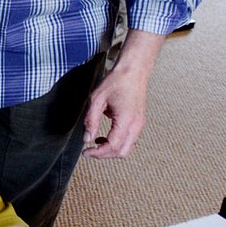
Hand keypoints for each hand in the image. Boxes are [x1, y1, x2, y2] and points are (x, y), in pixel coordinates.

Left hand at [81, 30, 163, 158]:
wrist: (133, 71)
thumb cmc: (116, 82)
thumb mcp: (96, 99)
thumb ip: (91, 120)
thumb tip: (86, 139)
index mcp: (126, 120)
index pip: (112, 146)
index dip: (98, 153)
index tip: (85, 152)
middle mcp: (136, 125)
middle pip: (122, 152)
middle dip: (105, 155)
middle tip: (90, 151)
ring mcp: (139, 124)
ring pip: (127, 149)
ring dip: (111, 150)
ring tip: (96, 143)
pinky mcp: (139, 122)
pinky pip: (129, 140)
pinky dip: (117, 143)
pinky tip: (104, 137)